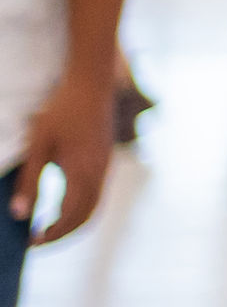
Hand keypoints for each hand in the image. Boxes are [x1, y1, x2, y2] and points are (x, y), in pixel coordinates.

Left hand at [13, 67, 114, 243]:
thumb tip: (19, 214)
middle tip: (38, 240)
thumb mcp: (38, 145)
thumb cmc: (62, 112)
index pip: (69, 216)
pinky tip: (64, 203)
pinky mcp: (106, 160)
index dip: (51, 234)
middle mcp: (99, 174)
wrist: (92, 84)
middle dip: (63, 234)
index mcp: (82, 173)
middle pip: (86, 217)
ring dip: (74, 222)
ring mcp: (106, 167)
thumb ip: (29, 181)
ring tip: (49, 226)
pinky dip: (82, 208)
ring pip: (95, 207)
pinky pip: (98, 193)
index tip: (30, 241)